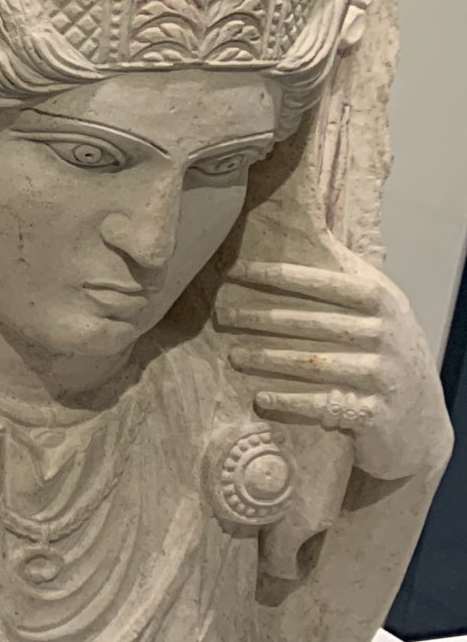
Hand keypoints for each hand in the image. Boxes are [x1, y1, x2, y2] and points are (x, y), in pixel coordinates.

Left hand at [217, 253, 444, 479]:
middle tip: (221, 314)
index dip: (282, 276)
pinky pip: (325, 404)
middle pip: (316, 323)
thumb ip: (346, 276)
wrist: (420, 416)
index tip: (237, 270)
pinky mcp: (376, 412)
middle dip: (264, 317)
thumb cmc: (387, 350)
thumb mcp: (379, 308)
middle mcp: (387, 335)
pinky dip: (291, 401)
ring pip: (317, 364)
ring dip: (270, 359)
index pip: (329, 283)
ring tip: (234, 355)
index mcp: (384, 302)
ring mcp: (384, 375)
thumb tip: (308, 225)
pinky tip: (260, 397)